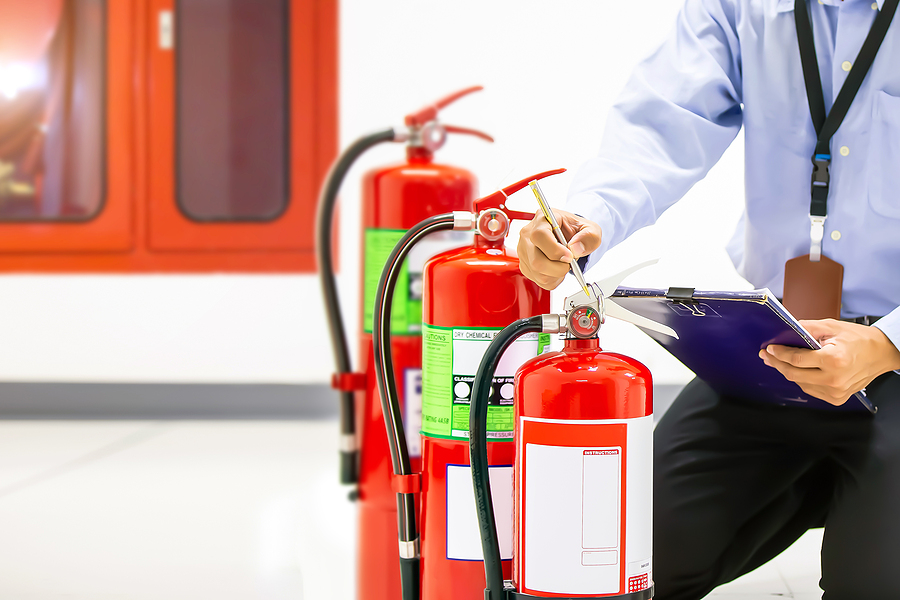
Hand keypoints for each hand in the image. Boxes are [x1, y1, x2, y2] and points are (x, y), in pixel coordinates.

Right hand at [517, 209, 601, 289]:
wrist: (568, 236)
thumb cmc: (575, 229)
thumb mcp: (590, 229)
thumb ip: (588, 236)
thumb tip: (575, 249)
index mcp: (542, 220)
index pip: (540, 235)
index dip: (554, 250)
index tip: (569, 256)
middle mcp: (528, 235)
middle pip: (536, 260)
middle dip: (558, 268)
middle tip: (569, 263)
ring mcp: (524, 251)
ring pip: (537, 272)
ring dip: (556, 274)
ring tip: (564, 264)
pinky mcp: (525, 265)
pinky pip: (538, 280)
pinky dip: (553, 279)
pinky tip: (557, 269)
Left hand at [759, 319, 899, 405]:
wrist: (881, 353)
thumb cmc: (859, 339)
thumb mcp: (831, 327)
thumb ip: (806, 328)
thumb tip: (785, 330)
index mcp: (833, 360)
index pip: (797, 359)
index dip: (779, 354)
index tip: (769, 349)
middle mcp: (834, 379)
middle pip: (794, 374)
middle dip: (777, 363)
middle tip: (767, 356)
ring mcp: (836, 392)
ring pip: (800, 384)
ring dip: (788, 372)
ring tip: (779, 361)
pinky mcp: (837, 398)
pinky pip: (811, 390)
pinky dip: (802, 380)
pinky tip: (798, 370)